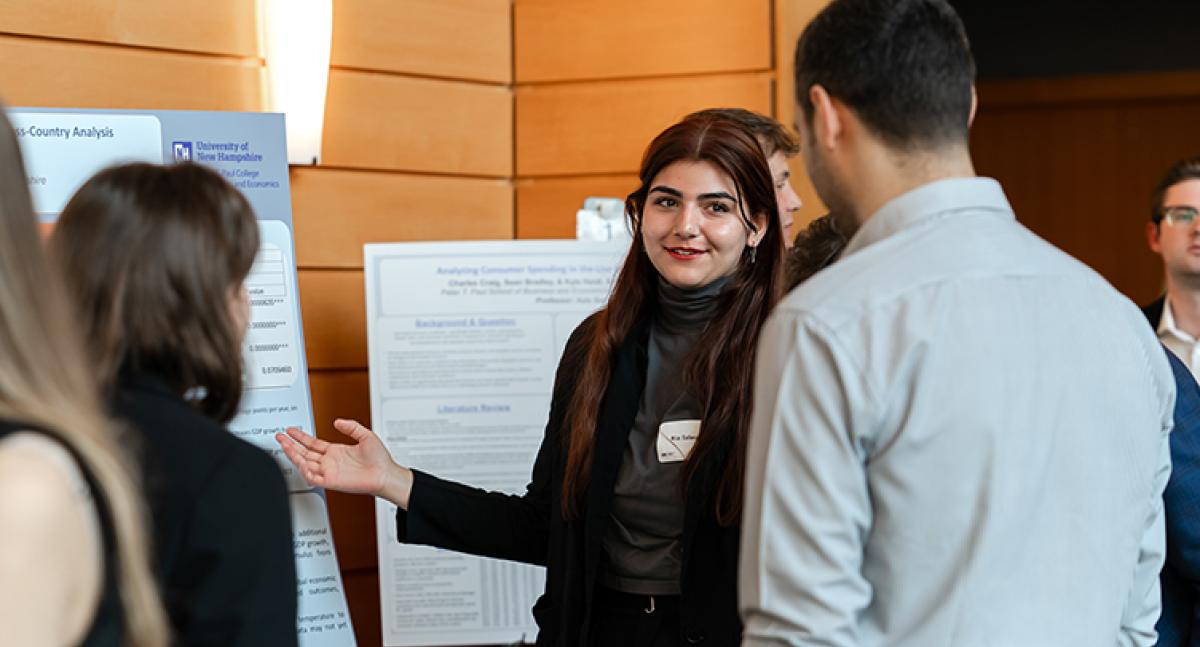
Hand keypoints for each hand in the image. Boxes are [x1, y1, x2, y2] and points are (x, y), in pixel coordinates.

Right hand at [275, 419, 413, 507]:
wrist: (386, 474)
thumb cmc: (380, 460)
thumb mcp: (365, 435)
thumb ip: (351, 427)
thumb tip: (338, 421)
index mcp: (336, 451)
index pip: (313, 443)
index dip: (301, 437)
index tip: (291, 430)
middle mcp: (330, 462)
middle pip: (305, 452)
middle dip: (290, 444)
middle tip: (279, 436)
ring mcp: (329, 471)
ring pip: (305, 462)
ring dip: (293, 454)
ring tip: (283, 444)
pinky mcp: (331, 481)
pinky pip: (313, 477)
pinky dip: (305, 470)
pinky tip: (299, 461)